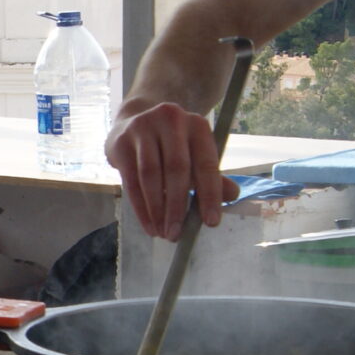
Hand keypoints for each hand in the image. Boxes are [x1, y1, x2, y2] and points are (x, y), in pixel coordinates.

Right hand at [105, 100, 239, 240]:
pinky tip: (148, 224)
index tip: (211, 222)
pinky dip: (140, 207)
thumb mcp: (195, 155)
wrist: (133, 122)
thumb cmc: (171, 145)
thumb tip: (233, 195)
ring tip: (162, 232)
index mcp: (197, 125)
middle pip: (176, 169)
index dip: (210, 194)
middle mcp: (171, 120)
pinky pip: (130, 180)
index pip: (206, 163)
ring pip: (150, 175)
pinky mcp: (121, 141)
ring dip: (157, 209)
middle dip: (177, 206)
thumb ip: (213, 176)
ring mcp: (144, 127)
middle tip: (176, 234)